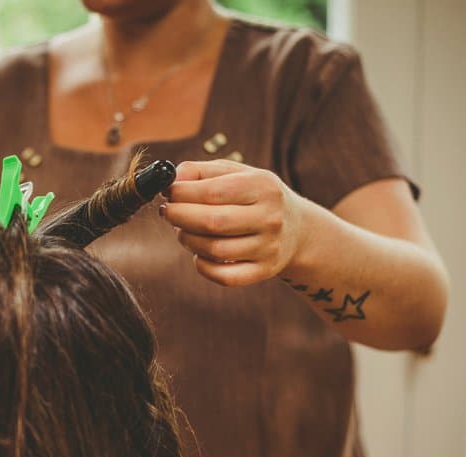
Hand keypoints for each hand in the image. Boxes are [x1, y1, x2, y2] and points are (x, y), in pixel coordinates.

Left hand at [159, 160, 309, 286]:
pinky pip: (224, 276)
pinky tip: (199, 253)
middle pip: (212, 222)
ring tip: (183, 231)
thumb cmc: (256, 197)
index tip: (167, 194)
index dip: (181, 194)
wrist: (298, 229)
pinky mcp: (264, 271)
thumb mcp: (237, 174)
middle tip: (168, 213)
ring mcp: (269, 247)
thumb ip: (202, 171)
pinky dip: (202, 266)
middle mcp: (270, 217)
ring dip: (188, 240)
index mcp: (263, 186)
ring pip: (215, 251)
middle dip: (179, 217)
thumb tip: (173, 178)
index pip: (212, 192)